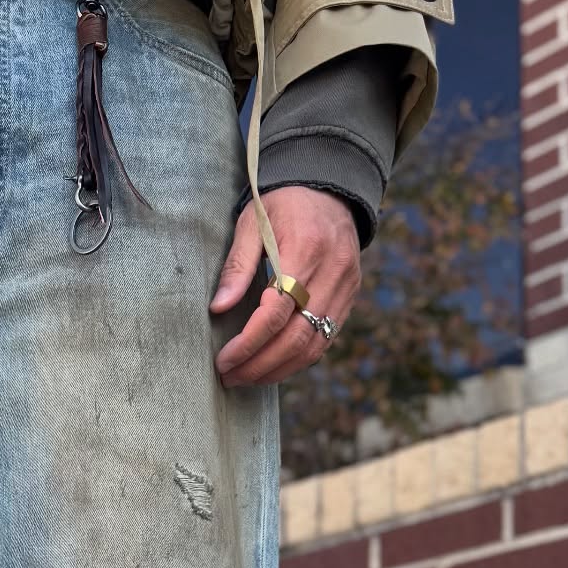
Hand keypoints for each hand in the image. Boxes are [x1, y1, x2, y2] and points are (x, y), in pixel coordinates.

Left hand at [210, 186, 360, 387]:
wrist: (329, 190)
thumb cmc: (283, 205)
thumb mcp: (252, 223)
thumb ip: (236, 266)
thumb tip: (218, 308)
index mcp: (305, 250)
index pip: (275, 313)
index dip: (248, 343)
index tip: (224, 360)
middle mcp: (331, 273)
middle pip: (295, 337)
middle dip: (260, 365)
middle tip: (231, 377)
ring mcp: (345, 288)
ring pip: (314, 345)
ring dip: (279, 370)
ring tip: (248, 378)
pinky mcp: (349, 297)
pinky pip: (325, 339)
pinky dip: (298, 359)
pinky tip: (273, 366)